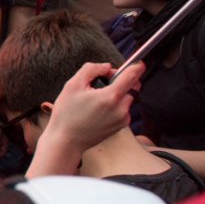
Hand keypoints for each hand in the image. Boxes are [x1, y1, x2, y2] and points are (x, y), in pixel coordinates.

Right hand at [28, 60, 143, 175]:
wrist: (66, 141)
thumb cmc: (66, 113)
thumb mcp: (72, 85)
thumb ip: (91, 69)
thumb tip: (107, 67)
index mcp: (110, 96)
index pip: (132, 76)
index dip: (137, 66)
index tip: (138, 62)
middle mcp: (121, 108)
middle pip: (133, 86)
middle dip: (123, 80)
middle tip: (105, 81)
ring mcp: (122, 119)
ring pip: (128, 97)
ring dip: (119, 93)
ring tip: (97, 98)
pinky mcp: (120, 126)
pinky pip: (124, 109)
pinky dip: (116, 104)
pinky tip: (98, 110)